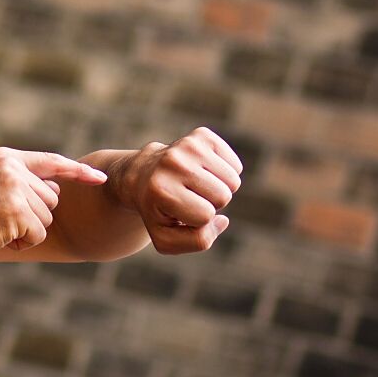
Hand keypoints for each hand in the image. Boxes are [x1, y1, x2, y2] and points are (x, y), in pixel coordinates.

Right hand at [0, 147, 107, 263]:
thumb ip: (19, 181)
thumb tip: (55, 192)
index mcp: (5, 157)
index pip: (51, 161)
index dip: (78, 171)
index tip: (99, 177)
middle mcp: (11, 167)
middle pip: (50, 198)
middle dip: (34, 216)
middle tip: (1, 219)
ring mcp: (15, 187)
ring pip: (46, 218)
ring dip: (27, 230)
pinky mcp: (17, 210)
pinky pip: (39, 234)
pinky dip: (24, 242)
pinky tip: (1, 236)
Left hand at [108, 127, 242, 254]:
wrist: (142, 176)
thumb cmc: (158, 210)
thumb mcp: (166, 238)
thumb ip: (198, 241)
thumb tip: (223, 220)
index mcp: (160, 189)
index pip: (206, 215)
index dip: (198, 220)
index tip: (179, 211)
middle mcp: (172, 162)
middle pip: (223, 196)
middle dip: (210, 204)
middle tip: (188, 197)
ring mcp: (187, 145)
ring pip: (233, 181)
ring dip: (219, 188)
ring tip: (194, 185)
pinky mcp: (202, 135)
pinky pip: (235, 165)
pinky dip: (225, 173)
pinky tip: (203, 172)